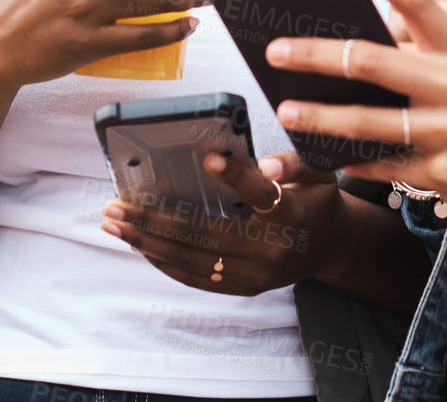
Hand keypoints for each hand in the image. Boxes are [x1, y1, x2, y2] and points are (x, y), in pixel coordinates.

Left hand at [100, 150, 343, 294]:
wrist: (331, 247)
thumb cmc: (316, 200)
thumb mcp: (318, 172)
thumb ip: (293, 163)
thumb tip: (263, 166)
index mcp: (292, 213)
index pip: (262, 193)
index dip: (236, 176)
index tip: (208, 159)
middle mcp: (271, 249)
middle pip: (206, 233)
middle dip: (154, 219)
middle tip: (116, 205)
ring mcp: (255, 274)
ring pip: (193, 259)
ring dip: (148, 242)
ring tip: (115, 224)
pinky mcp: (244, 287)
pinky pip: (197, 278)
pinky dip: (165, 262)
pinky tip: (141, 246)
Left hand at [265, 0, 446, 240]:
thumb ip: (430, 57)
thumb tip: (369, 50)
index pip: (417, 0)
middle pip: (372, 61)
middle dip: (317, 55)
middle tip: (276, 50)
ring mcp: (446, 130)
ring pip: (368, 120)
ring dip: (320, 117)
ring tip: (287, 111)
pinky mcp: (443, 171)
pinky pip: (384, 164)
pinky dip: (354, 160)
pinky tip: (331, 157)